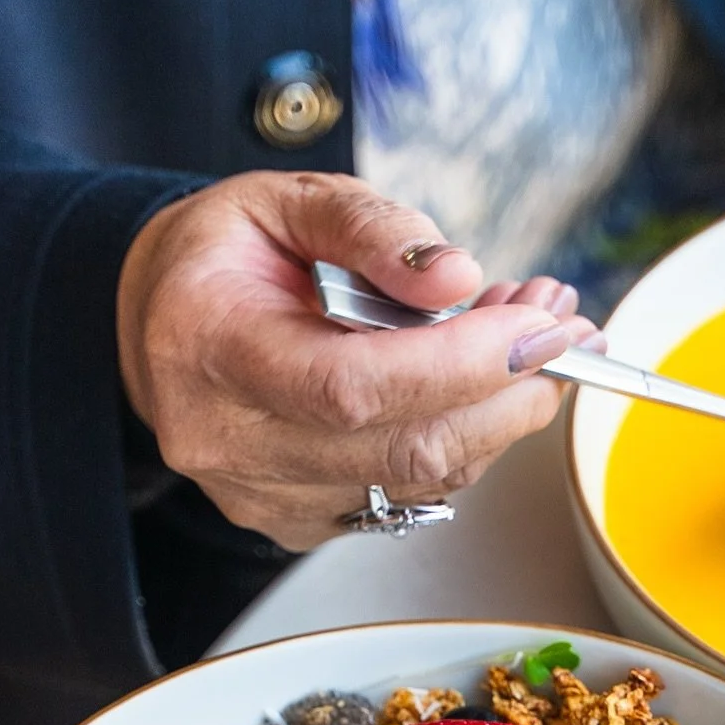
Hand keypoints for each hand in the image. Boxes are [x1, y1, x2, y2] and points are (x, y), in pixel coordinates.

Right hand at [116, 171, 603, 549]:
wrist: (164, 323)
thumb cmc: (224, 259)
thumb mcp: (285, 201)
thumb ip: (371, 228)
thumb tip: (458, 277)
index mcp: (213, 350)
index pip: (353, 386)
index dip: (459, 364)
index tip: (535, 325)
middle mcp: (231, 443)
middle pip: (403, 447)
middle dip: (506, 391)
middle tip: (560, 331)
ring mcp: (266, 496)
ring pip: (422, 480)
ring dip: (500, 415)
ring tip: (530, 343)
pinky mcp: (301, 523)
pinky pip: (413, 496)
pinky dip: (466, 443)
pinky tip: (484, 388)